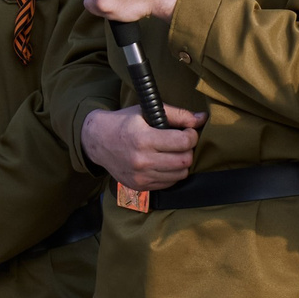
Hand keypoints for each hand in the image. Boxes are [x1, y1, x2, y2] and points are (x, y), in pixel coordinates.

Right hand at [81, 105, 203, 191]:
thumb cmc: (123, 123)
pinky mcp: (139, 186)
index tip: (187, 131)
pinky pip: (168, 183)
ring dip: (181, 163)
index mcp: (143, 138)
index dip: (191, 135)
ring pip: (179, 174)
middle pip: (184, 161)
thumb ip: (176, 114)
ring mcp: (140, 176)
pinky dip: (171, 173)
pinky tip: (164, 163)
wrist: (97, 141)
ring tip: (173, 153)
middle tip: (182, 143)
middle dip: (188, 150)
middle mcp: (141, 160)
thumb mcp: (146, 111)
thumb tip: (202, 119)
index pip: (183, 142)